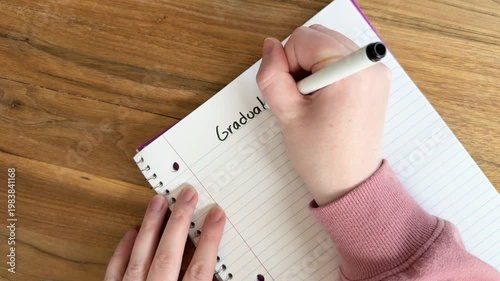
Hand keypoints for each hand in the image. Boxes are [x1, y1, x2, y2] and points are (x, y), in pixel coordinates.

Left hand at [105, 187, 225, 280]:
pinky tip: (131, 233)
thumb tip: (220, 273)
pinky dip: (123, 251)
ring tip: (158, 201)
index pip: (199, 268)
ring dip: (150, 226)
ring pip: (140, 256)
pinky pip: (115, 271)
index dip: (210, 239)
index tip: (216, 214)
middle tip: (188, 195)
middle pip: (169, 254)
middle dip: (180, 221)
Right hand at [256, 25, 390, 205]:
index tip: (294, 94)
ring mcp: (376, 72)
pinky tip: (325, 100)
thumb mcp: (287, 115)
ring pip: (328, 46)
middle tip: (302, 99)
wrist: (350, 184)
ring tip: (314, 102)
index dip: (288, 64)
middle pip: (318, 37)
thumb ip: (272, 75)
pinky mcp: (375, 80)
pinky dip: (327, 72)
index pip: (303, 38)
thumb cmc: (321, 156)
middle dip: (301, 63)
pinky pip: (342, 59)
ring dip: (313, 67)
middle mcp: (370, 65)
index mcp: (350, 71)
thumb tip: (270, 46)